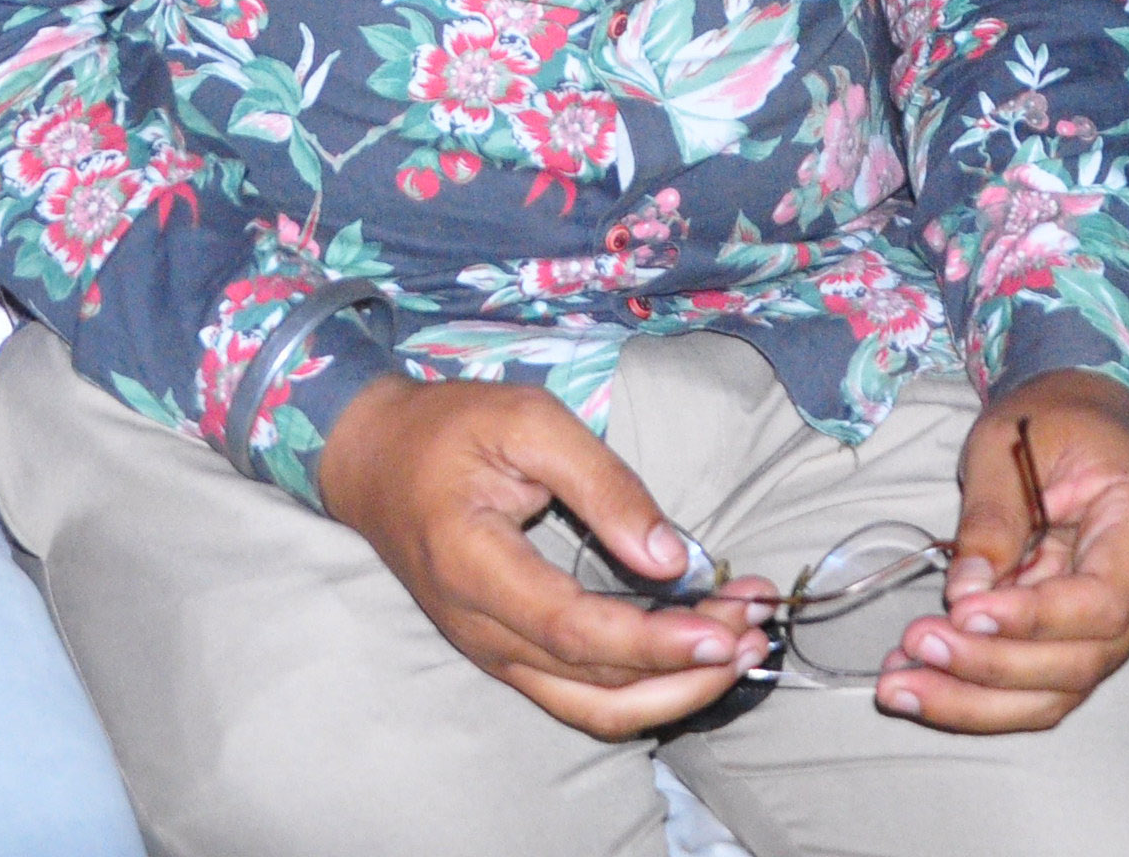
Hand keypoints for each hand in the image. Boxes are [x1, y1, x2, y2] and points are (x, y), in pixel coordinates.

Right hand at [312, 374, 777, 737]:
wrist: (371, 460)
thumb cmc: (448, 429)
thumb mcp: (526, 420)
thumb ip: (601, 483)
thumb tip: (671, 557)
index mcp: (474, 565)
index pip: (574, 630)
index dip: (654, 641)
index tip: (725, 628)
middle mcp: (481, 629)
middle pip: (596, 686)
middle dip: (689, 668)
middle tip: (757, 627)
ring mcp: (492, 652)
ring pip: (595, 708)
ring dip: (677, 691)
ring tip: (742, 646)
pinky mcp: (509, 655)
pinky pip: (583, 696)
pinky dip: (647, 686)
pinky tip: (695, 653)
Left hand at [880, 368, 1128, 732]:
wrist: (1077, 418)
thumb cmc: (1049, 419)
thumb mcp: (1007, 443)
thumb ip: (992, 519)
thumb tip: (963, 597)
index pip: (1104, 602)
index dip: (1034, 620)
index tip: (963, 613)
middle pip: (1081, 662)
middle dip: (991, 668)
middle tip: (915, 646)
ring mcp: (1121, 622)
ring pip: (1057, 692)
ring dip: (974, 701)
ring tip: (898, 685)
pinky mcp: (1080, 639)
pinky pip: (1036, 684)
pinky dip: (975, 693)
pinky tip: (915, 680)